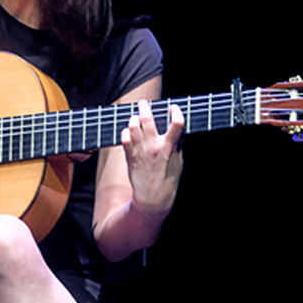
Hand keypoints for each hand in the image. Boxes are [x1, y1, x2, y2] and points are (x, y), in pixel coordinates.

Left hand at [120, 99, 184, 215]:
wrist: (152, 198)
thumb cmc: (168, 180)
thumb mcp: (178, 162)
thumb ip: (177, 144)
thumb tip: (178, 129)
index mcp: (169, 148)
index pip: (177, 124)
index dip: (176, 112)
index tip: (173, 107)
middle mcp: (153, 147)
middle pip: (147, 119)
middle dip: (145, 107)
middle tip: (144, 103)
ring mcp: (140, 150)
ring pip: (132, 125)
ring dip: (134, 118)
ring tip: (136, 117)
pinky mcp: (130, 156)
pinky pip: (124, 137)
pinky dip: (126, 131)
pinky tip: (130, 132)